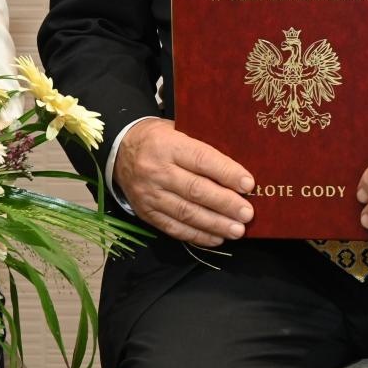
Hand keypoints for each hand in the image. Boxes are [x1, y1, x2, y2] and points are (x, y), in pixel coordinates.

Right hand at [114, 119, 252, 247]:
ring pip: (186, 212)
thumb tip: (236, 170)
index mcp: (166, 145)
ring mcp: (149, 194)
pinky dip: (197, 235)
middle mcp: (156, 170)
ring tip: (237, 230)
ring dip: (215, 223)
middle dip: (225, 204)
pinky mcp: (145, 212)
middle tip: (247, 213)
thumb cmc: (158, 138)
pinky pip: (173, 228)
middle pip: (195, 190)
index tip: (248, 184)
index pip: (201, 160)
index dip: (226, 173)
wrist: (119, 150)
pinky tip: (216, 238)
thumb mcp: (177, 129)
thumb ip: (202, 146)